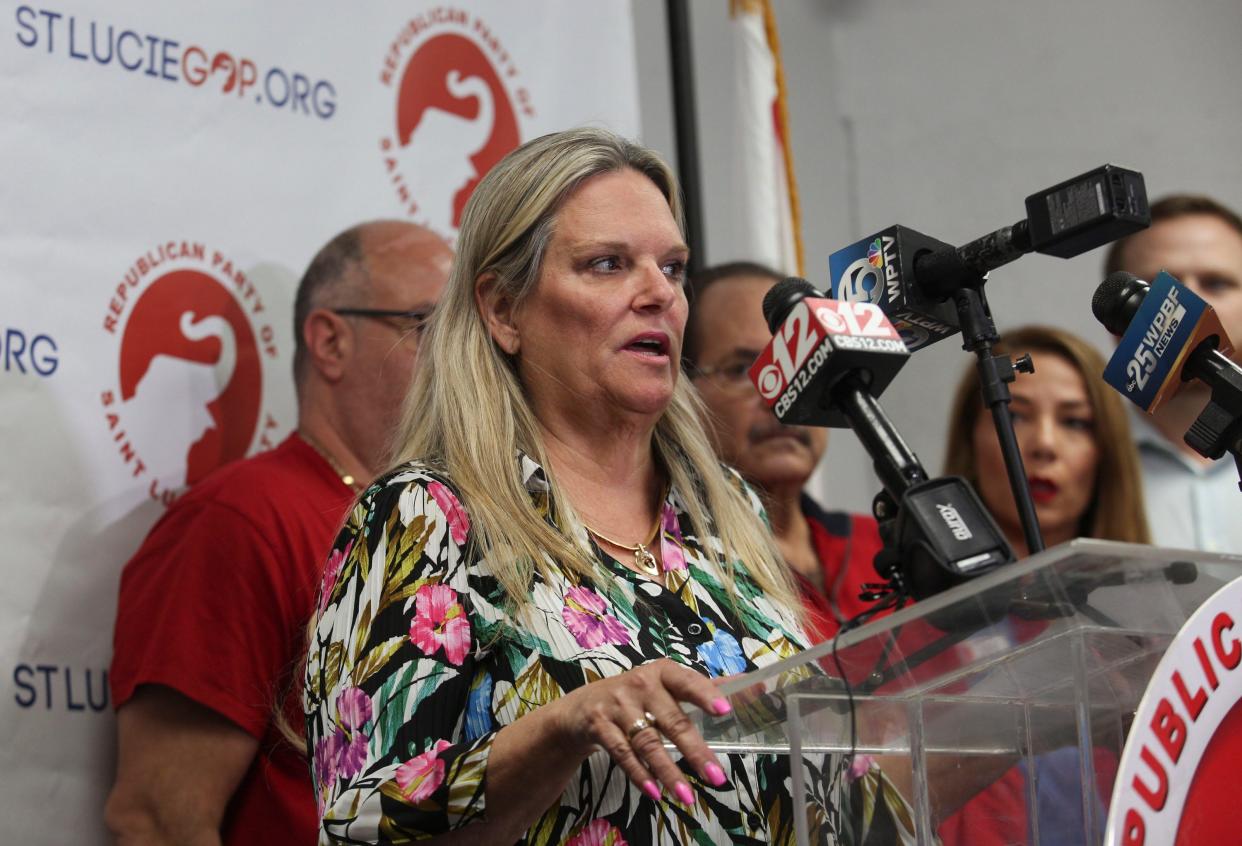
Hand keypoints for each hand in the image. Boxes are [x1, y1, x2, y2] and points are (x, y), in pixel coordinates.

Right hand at [553, 658, 732, 804]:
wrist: (582, 707)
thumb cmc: (634, 696)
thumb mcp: (664, 685)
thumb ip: (702, 688)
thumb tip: (749, 684)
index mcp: (662, 673)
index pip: (688, 682)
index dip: (706, 696)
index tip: (725, 712)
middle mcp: (640, 685)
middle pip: (672, 720)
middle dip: (695, 751)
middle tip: (716, 776)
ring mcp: (618, 705)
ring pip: (647, 742)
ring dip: (668, 771)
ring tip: (687, 795)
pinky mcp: (600, 726)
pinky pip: (623, 754)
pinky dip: (639, 774)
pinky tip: (655, 792)